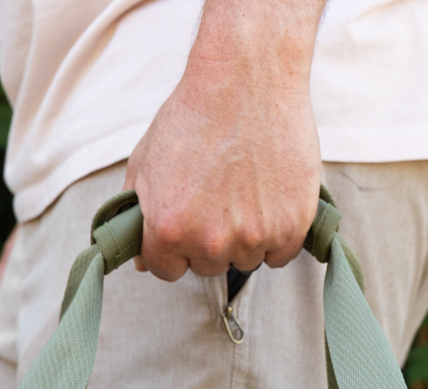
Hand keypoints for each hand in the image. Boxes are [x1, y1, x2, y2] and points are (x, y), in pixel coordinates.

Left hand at [125, 0, 325, 280]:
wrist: (248, 78)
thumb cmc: (194, 114)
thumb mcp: (145, 161)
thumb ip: (135, 213)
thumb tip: (138, 256)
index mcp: (167, 228)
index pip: (165, 270)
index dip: (172, 247)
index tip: (184, 225)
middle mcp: (209, 240)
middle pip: (207, 266)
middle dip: (207, 239)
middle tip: (217, 197)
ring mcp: (253, 236)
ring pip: (244, 260)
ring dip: (243, 237)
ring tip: (244, 190)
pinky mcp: (291, 226)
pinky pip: (279, 255)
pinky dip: (276, 235)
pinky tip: (269, 200)